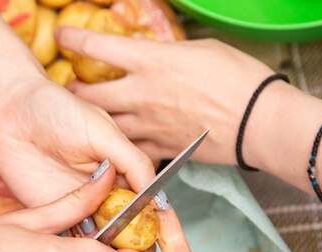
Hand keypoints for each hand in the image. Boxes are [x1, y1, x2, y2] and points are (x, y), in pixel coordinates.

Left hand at [0, 75, 194, 251]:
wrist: (10, 109)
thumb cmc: (58, 111)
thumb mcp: (103, 130)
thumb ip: (133, 162)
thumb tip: (156, 198)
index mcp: (128, 177)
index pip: (158, 215)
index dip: (174, 245)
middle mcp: (109, 198)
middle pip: (135, 239)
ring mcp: (82, 210)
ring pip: (106, 248)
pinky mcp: (54, 216)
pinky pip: (72, 245)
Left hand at [55, 27, 275, 164]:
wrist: (259, 121)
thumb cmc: (239, 77)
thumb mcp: (201, 49)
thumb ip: (170, 54)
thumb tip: (159, 56)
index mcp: (151, 61)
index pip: (98, 46)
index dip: (73, 38)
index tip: (62, 34)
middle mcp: (141, 93)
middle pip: (90, 95)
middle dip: (73, 90)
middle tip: (68, 87)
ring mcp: (149, 124)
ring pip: (105, 125)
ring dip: (92, 120)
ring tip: (86, 118)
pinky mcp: (161, 147)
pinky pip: (130, 147)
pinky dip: (121, 144)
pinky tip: (117, 142)